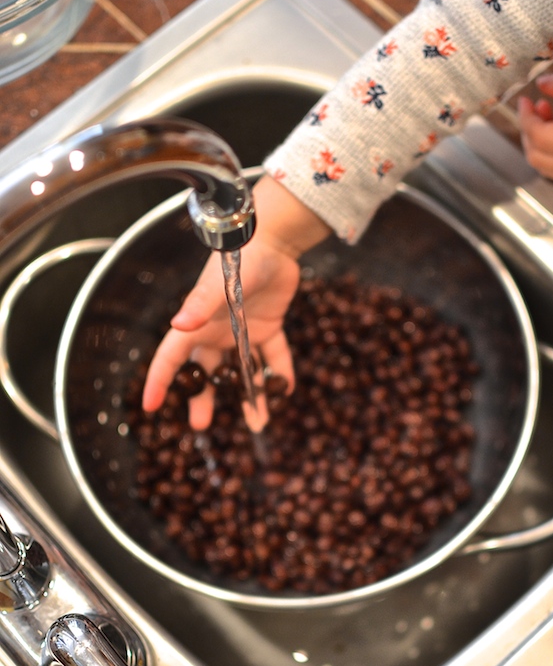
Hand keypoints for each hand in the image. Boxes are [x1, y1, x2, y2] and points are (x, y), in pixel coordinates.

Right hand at [142, 175, 330, 428]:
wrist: (275, 240)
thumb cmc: (240, 258)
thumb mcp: (218, 284)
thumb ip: (199, 305)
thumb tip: (178, 326)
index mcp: (197, 324)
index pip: (171, 358)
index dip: (159, 381)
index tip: (151, 407)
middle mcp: (217, 331)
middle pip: (206, 372)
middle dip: (203, 398)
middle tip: (201, 425)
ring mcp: (243, 331)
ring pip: (243, 371)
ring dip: (250, 395)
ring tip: (257, 422)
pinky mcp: (268, 327)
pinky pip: (274, 356)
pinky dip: (281, 373)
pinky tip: (287, 391)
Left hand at [517, 70, 552, 183]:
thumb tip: (541, 83)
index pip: (539, 136)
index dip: (526, 116)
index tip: (525, 98)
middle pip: (535, 156)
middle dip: (528, 130)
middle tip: (536, 105)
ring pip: (543, 167)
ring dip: (537, 143)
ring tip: (548, 115)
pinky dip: (549, 152)